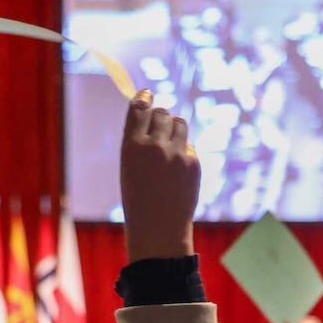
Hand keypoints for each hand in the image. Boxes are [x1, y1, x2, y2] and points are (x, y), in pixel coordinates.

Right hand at [120, 89, 198, 262]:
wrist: (158, 228)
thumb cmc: (137, 198)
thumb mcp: (129, 166)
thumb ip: (139, 140)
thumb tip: (152, 111)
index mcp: (132, 146)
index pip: (140, 107)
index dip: (144, 97)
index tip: (146, 94)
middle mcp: (155, 146)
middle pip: (162, 112)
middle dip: (160, 117)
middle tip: (157, 128)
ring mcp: (177, 154)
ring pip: (179, 123)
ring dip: (174, 128)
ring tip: (168, 146)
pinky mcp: (193, 163)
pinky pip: (189, 145)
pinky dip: (184, 151)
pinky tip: (176, 170)